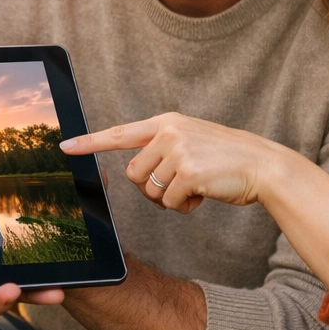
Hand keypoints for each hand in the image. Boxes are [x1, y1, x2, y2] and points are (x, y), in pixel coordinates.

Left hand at [60, 112, 300, 212]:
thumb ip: (163, 148)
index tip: (65, 146)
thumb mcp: (191, 142)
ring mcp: (178, 150)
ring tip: (196, 187)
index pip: (120, 133)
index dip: (90, 142)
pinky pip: (170, 203)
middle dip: (152, 188)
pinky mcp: (188, 172)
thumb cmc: (225, 160)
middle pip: (133, 174)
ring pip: (150, 191)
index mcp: (166, 122)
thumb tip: (135, 172)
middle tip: (180, 186)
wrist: (262, 165)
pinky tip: (204, 195)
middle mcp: (168, 132)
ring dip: (170, 199)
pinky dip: (185, 207)